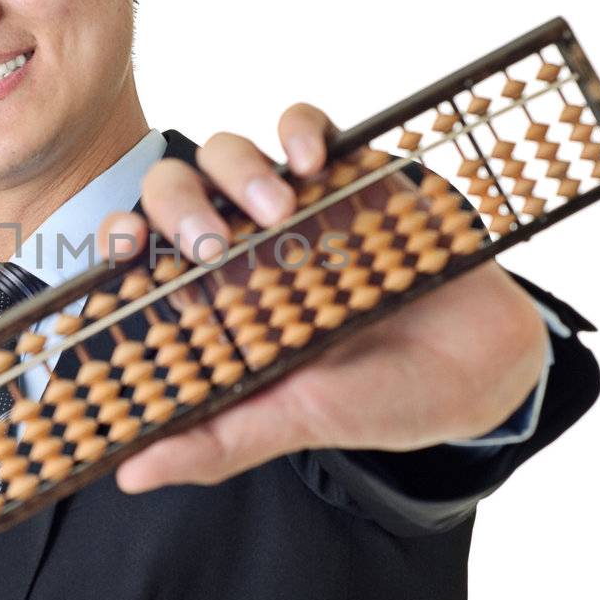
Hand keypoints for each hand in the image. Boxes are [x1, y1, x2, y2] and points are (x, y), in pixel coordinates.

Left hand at [95, 104, 549, 494]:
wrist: (484, 368)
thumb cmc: (380, 399)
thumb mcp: (297, 422)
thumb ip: (218, 441)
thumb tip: (129, 475)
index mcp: (215, 302)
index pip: (140, 257)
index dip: (115, 244)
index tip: (121, 253)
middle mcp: (243, 247)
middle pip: (171, 194)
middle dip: (174, 206)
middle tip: (211, 243)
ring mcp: (294, 204)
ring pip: (225, 153)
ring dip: (235, 170)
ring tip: (280, 209)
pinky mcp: (347, 171)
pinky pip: (302, 124)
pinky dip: (296, 129)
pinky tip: (313, 161)